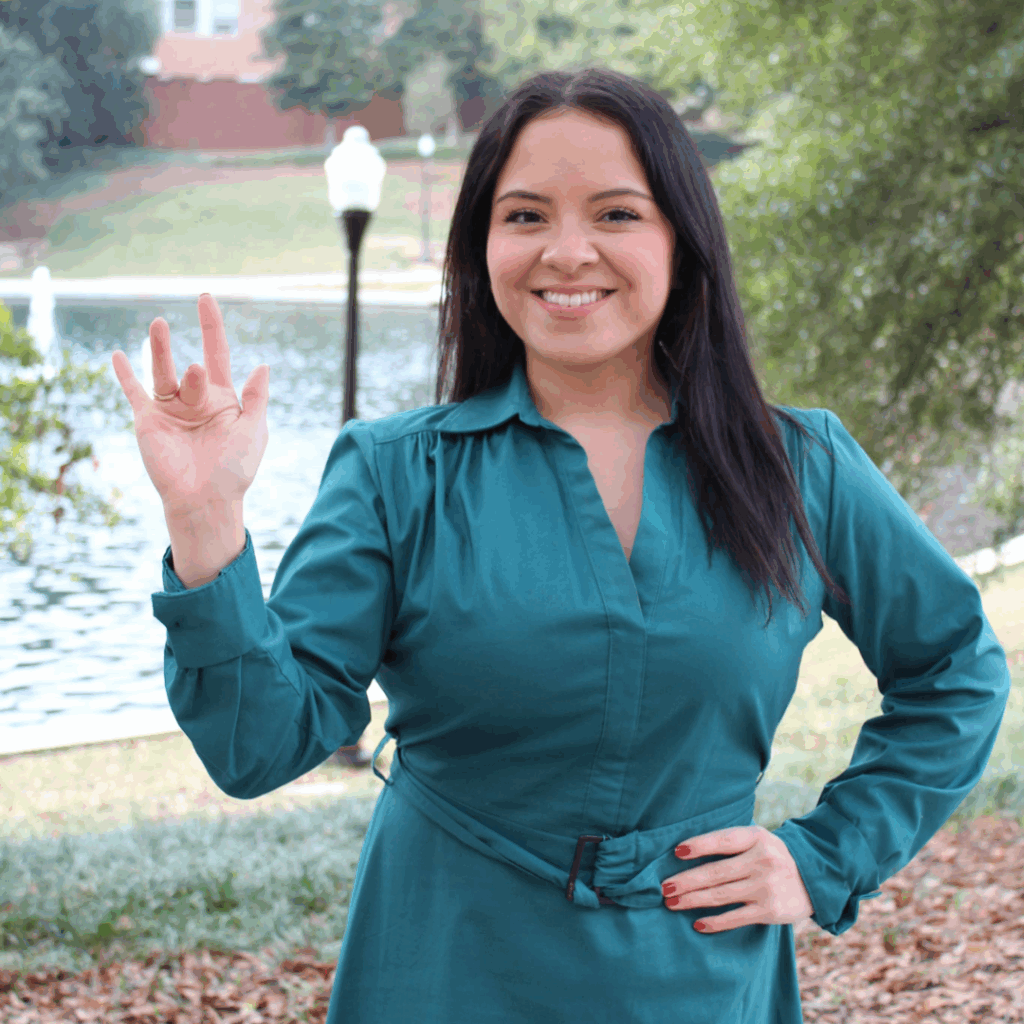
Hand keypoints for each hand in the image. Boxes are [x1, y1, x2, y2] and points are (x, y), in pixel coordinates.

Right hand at [111, 294, 269, 517]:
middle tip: (187, 355)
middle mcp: (195, 400)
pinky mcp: (149, 421)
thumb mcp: (254, 430)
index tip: (205, 298)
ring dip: (159, 350)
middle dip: (188, 359)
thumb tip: (262, 365)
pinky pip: (135, 392)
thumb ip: (255, 398)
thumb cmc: (235, 470)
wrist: (206, 500)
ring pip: (162, 372)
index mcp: (223, 399)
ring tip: (159, 326)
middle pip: (191, 366)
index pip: (217, 353)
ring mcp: (170, 409)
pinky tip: (118, 355)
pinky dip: (125, 375)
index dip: (212, 326)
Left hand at [661, 825, 813, 932]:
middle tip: (664, 887)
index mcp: (756, 838)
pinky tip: (697, 923)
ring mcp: (766, 887)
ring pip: (720, 895)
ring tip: (671, 902)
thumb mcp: (758, 839)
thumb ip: (730, 842)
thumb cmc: (772, 855)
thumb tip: (686, 850)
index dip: (699, 845)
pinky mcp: (770, 911)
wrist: (814, 878)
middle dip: (686, 880)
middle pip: (715, 872)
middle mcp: (762, 861)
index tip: (677, 852)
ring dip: (692, 900)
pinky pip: (735, 918)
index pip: (723, 840)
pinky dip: (714, 922)